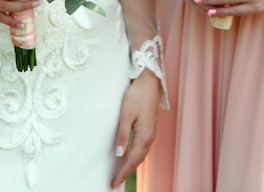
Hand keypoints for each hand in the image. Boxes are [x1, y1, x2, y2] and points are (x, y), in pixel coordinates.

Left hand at [111, 71, 160, 188]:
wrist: (149, 82)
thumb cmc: (137, 96)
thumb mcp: (126, 115)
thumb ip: (123, 135)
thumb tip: (119, 154)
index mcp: (144, 136)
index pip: (132, 160)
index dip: (123, 172)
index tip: (113, 183)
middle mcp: (149, 138)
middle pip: (137, 160)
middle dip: (126, 172)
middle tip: (115, 183)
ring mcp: (150, 133)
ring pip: (140, 155)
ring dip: (131, 165)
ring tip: (120, 174)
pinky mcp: (148, 128)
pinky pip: (141, 148)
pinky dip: (134, 156)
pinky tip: (128, 157)